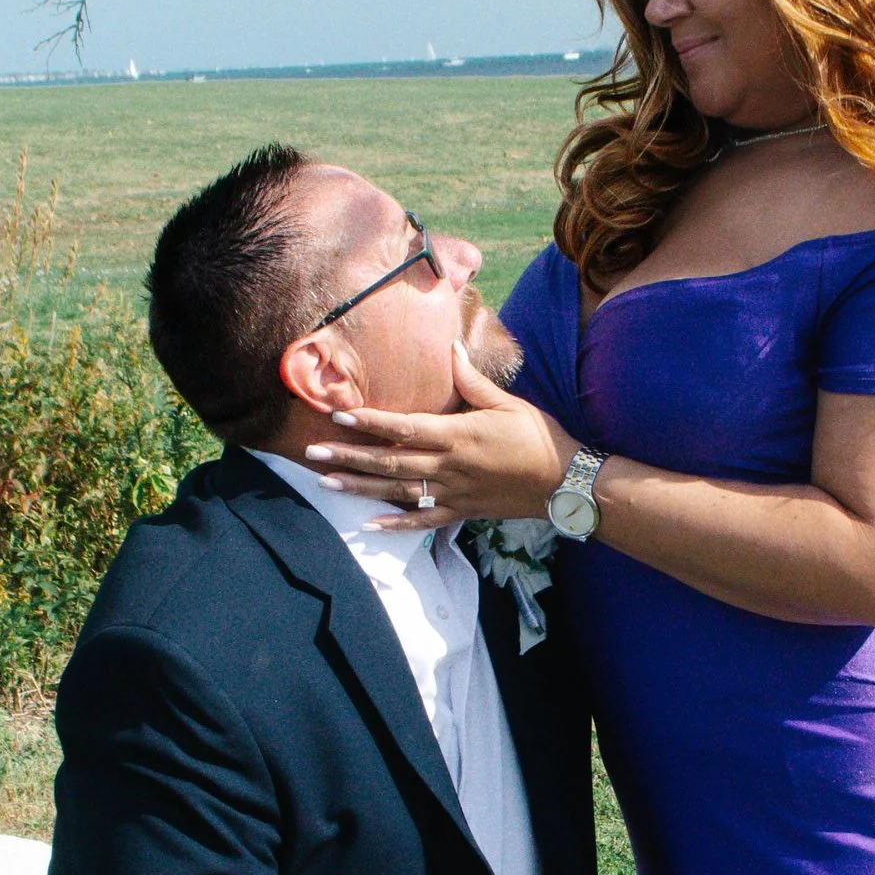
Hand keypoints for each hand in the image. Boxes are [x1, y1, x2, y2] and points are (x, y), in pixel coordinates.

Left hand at [307, 342, 574, 524]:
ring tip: (326, 482)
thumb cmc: (536, 436)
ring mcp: (452, 492)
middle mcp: (449, 466)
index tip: (339, 416)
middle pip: (390, 461)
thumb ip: (471, 381)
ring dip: (360, 488)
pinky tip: (368, 525)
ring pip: (398, 491)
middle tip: (312, 452)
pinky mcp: (461, 511)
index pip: (404, 427)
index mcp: (457, 435)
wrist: (563, 481)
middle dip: (350, 456)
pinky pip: (424, 521)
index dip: (370, 422)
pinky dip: (396, 525)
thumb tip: (449, 349)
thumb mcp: (505, 402)